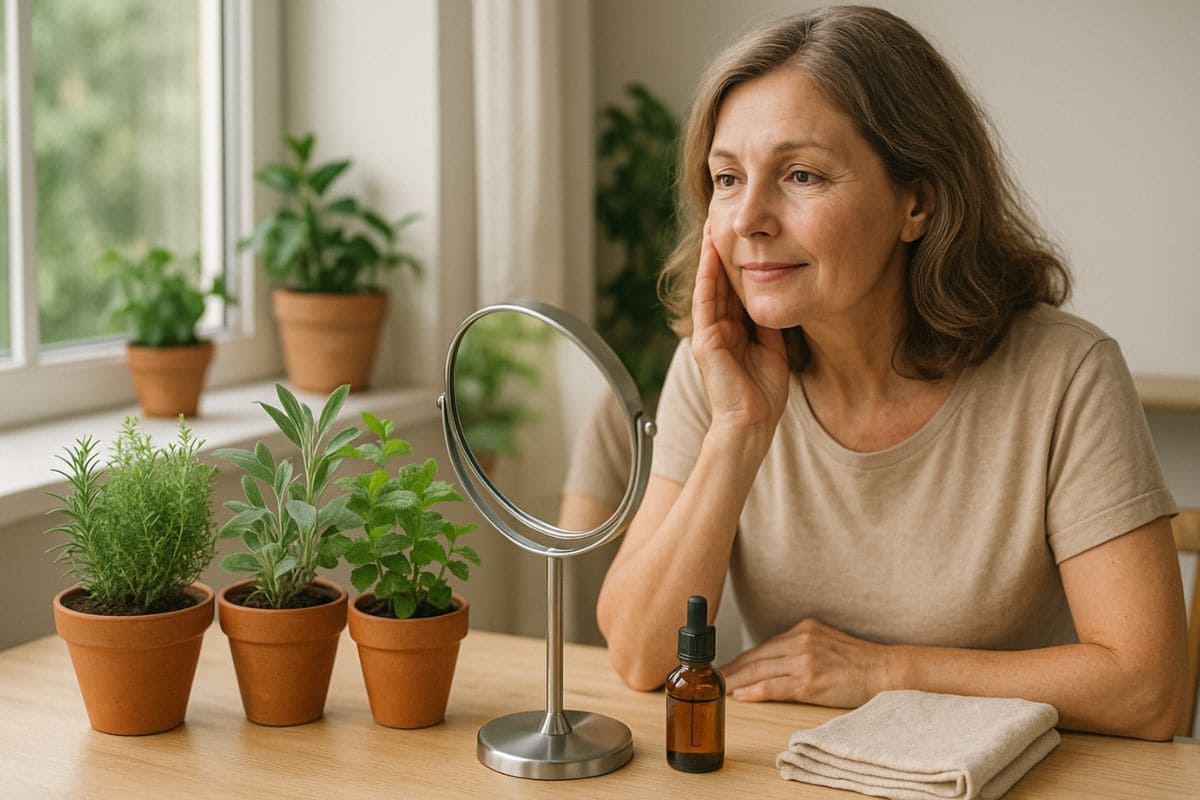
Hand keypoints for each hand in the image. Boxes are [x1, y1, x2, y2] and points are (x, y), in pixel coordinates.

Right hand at [691, 220, 788, 435]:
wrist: (753, 422)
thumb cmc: (763, 394)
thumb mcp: (773, 347)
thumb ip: (768, 323)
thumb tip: (776, 295)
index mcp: (732, 331)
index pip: (733, 289)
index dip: (736, 262)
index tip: (743, 236)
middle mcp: (717, 329)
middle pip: (719, 282)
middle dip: (720, 251)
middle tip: (723, 219)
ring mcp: (708, 333)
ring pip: (709, 286)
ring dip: (711, 256)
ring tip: (714, 227)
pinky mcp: (705, 340)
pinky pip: (706, 301)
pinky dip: (709, 276)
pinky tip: (712, 254)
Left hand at [722, 618, 892, 708]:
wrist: (886, 670)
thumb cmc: (860, 662)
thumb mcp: (826, 643)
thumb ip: (801, 646)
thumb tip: (774, 662)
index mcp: (804, 628)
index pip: (764, 647)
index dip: (741, 659)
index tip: (724, 667)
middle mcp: (802, 640)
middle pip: (757, 657)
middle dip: (732, 669)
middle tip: (712, 678)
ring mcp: (805, 660)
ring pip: (761, 671)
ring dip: (737, 681)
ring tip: (719, 689)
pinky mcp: (810, 680)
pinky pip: (774, 687)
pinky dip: (754, 691)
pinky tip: (741, 696)